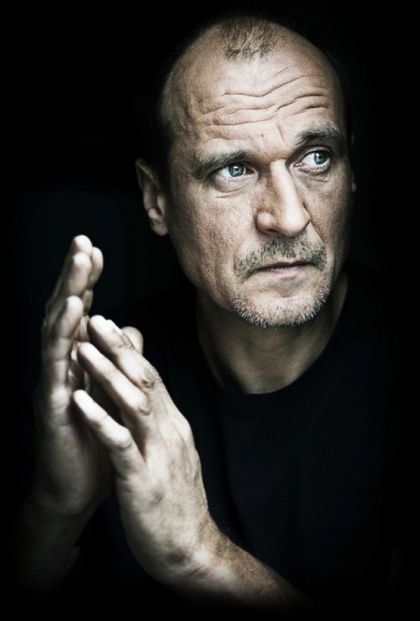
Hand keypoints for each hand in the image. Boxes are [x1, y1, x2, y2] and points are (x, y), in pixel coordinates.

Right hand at [30, 235, 112, 518]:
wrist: (77, 488)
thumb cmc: (95, 438)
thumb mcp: (110, 391)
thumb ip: (117, 359)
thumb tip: (129, 329)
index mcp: (78, 362)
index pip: (82, 314)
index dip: (87, 282)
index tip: (96, 249)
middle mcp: (62, 366)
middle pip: (66, 313)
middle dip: (74, 277)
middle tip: (82, 241)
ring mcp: (55, 382)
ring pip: (57, 330)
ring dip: (68, 294)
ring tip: (78, 263)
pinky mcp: (53, 404)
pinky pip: (56, 365)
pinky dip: (62, 336)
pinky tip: (71, 313)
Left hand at [72, 315, 217, 584]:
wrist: (191, 549)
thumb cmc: (175, 500)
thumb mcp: (171, 452)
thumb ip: (160, 421)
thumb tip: (148, 393)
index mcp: (173, 425)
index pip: (152, 377)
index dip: (129, 349)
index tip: (109, 324)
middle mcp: (169, 431)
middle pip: (146, 379)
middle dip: (119, 347)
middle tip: (96, 319)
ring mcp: (158, 454)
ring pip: (136, 402)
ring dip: (108, 372)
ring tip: (83, 347)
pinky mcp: (142, 480)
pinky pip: (120, 443)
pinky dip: (100, 417)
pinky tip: (80, 399)